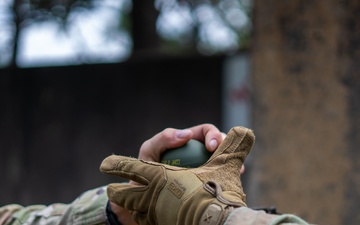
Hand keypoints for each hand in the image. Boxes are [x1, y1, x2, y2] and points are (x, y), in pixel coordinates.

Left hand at [102, 126, 253, 224]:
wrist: (144, 198)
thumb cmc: (145, 171)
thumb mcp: (150, 151)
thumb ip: (163, 139)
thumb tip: (186, 134)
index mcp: (189, 142)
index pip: (206, 132)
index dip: (213, 135)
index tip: (211, 147)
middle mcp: (200, 153)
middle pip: (222, 145)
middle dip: (228, 148)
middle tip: (225, 159)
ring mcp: (206, 168)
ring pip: (225, 162)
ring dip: (234, 164)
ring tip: (237, 170)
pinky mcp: (209, 182)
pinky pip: (222, 178)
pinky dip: (229, 178)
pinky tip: (231, 182)